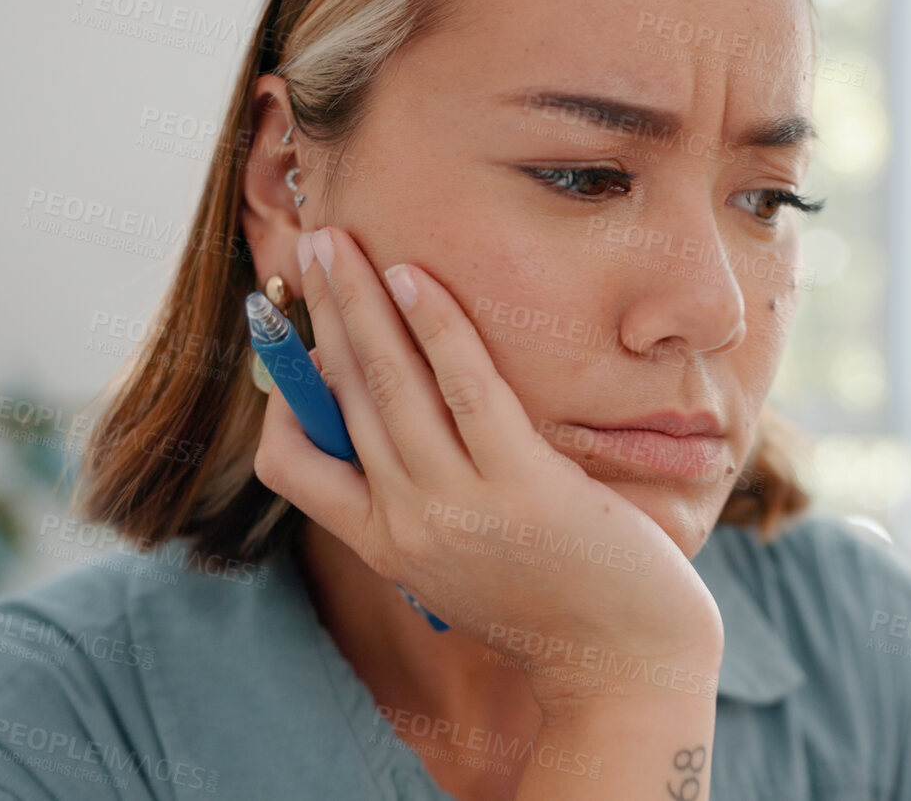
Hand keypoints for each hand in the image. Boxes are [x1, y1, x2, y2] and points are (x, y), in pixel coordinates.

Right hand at [253, 226, 723, 705]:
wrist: (625, 667)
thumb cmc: (555, 606)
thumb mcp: (462, 564)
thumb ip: (425, 507)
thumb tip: (402, 439)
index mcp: (384, 546)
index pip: (289, 465)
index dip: (285, 398)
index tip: (307, 342)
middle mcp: (405, 526)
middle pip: (338, 400)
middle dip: (319, 313)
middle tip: (313, 245)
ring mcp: (459, 506)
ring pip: (385, 382)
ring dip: (355, 300)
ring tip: (341, 242)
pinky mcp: (522, 486)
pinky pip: (465, 387)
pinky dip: (434, 325)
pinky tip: (416, 276)